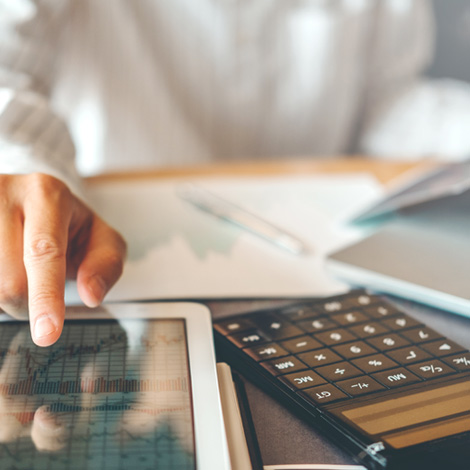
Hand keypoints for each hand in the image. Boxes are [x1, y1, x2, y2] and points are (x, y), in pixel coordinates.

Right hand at [0, 173, 126, 345]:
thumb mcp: (100, 238)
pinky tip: (2, 273)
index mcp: (46, 195)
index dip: (45, 296)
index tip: (47, 333)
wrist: (28, 200)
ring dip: (3, 299)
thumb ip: (106, 264)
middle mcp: (4, 195)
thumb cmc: (68, 225)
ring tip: (17, 273)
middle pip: (10, 281)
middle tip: (39, 289)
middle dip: (27, 303)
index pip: (44, 252)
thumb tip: (92, 295)